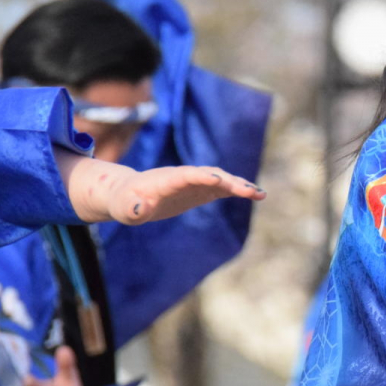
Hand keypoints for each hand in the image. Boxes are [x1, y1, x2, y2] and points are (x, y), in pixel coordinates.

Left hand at [104, 165, 265, 224]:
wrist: (130, 194)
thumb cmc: (126, 203)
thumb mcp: (125, 209)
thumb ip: (133, 209)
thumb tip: (140, 211)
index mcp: (165, 179)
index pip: (187, 175)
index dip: (202, 176)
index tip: (218, 180)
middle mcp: (184, 176)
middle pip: (210, 174)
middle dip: (229, 182)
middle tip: (248, 191)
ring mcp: (195, 181)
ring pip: (221, 179)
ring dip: (239, 185)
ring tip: (260, 194)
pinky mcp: (201, 189)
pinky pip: (222, 188)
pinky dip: (238, 190)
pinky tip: (256, 195)